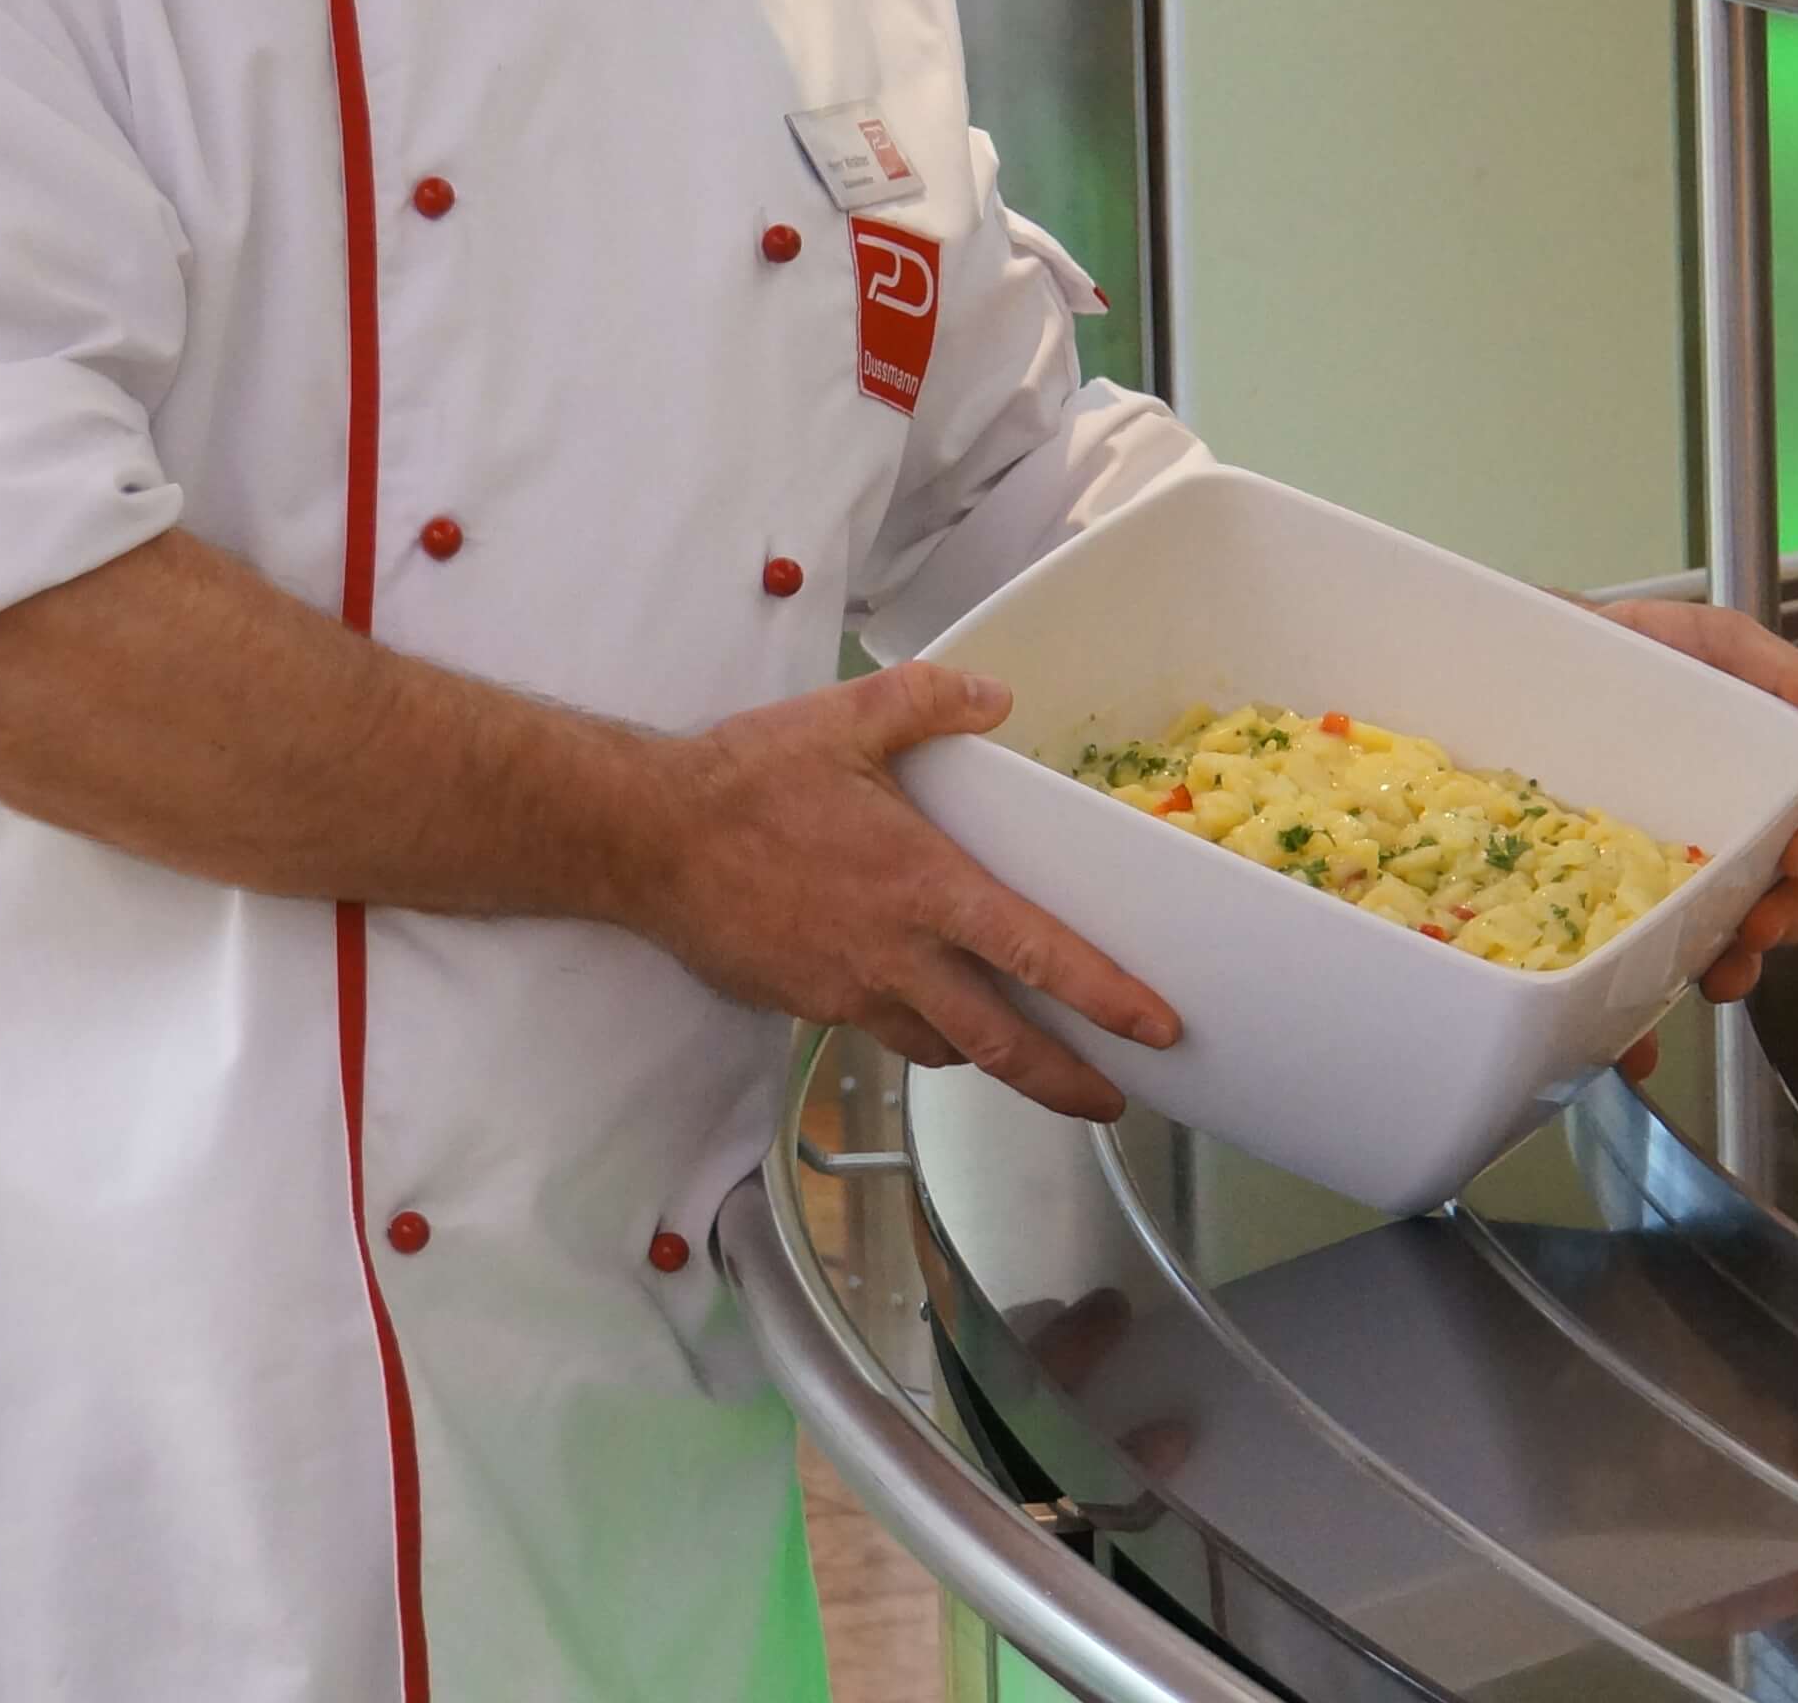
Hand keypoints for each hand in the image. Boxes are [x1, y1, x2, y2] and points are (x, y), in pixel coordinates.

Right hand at [626, 663, 1179, 1122]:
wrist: (644, 840)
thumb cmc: (745, 780)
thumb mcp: (846, 718)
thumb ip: (930, 701)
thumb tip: (995, 695)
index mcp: (922, 887)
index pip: (1034, 953)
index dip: (1102, 997)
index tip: (1153, 1029)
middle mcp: (893, 955)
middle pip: (999, 1042)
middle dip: (1065, 1081)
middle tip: (1114, 1101)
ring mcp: (845, 991)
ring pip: (940, 1046)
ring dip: (990, 1059)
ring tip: (1029, 1061)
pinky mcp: (804, 1005)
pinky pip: (880, 1030)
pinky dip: (918, 1031)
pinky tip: (924, 1012)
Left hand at [1591, 595, 1797, 1003]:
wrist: (1507, 665)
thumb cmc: (1618, 653)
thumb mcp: (1700, 642)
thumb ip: (1777, 669)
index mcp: (1757, 784)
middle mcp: (1721, 842)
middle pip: (1784, 900)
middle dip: (1782, 923)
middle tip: (1755, 926)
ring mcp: (1660, 884)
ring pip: (1721, 948)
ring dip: (1732, 972)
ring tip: (1714, 979)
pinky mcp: (1598, 915)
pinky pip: (1626, 985)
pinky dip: (1635, 1025)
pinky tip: (1630, 1043)